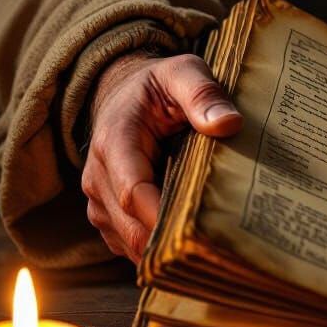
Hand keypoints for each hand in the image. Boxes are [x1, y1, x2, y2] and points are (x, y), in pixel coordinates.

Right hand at [81, 51, 242, 262]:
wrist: (124, 95)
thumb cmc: (158, 86)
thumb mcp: (183, 73)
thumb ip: (203, 93)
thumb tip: (228, 123)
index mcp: (115, 141)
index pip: (133, 190)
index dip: (161, 216)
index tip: (197, 234)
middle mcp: (98, 176)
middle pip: (131, 225)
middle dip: (170, 242)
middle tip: (217, 253)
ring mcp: (99, 200)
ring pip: (128, 241)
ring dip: (164, 250)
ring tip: (208, 252)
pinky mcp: (108, 215)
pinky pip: (129, 244)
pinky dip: (156, 250)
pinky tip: (190, 248)